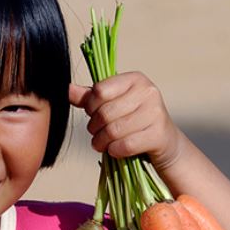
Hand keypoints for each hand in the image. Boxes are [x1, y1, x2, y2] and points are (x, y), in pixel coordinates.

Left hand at [68, 71, 182, 170]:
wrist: (163, 141)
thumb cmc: (133, 119)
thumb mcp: (113, 103)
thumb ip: (89, 97)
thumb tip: (66, 89)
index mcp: (135, 79)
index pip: (99, 91)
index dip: (90, 107)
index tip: (93, 114)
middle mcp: (148, 92)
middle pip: (105, 113)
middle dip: (94, 127)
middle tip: (95, 133)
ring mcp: (156, 113)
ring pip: (113, 130)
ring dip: (101, 142)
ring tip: (102, 144)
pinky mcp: (158, 135)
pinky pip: (125, 145)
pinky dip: (115, 151)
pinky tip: (115, 150)